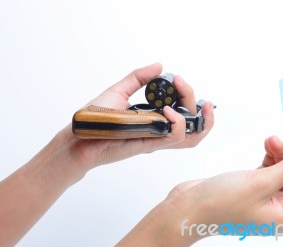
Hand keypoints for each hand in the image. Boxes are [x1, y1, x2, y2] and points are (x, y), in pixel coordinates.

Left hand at [60, 63, 214, 171]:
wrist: (81, 137)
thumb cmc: (97, 118)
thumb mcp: (119, 91)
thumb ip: (138, 78)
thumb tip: (158, 66)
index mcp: (155, 116)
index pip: (183, 108)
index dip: (187, 93)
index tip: (177, 78)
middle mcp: (159, 128)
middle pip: (192, 121)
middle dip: (195, 101)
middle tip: (182, 84)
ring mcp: (157, 137)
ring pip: (192, 135)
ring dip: (201, 119)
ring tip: (193, 102)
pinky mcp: (150, 144)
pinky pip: (175, 138)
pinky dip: (179, 123)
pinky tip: (168, 111)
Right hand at [98, 133, 282, 246]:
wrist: (187, 207)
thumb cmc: (220, 204)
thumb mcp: (261, 183)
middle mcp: (276, 208)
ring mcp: (262, 196)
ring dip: (282, 153)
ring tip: (272, 139)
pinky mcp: (250, 186)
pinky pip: (269, 169)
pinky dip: (270, 156)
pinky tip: (266, 145)